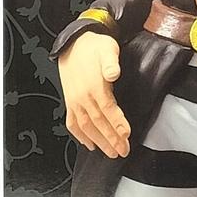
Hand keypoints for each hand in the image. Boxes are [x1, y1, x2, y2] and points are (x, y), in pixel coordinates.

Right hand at [59, 31, 130, 157]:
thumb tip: (113, 73)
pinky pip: (72, 123)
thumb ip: (111, 62)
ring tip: (110, 152)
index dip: (117, 123)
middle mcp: (82, 97)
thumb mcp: (107, 49)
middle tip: (123, 151)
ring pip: (86, 126)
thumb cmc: (94, 47)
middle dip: (111, 139)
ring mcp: (74, 101)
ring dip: (98, 141)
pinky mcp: (70, 102)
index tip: (127, 134)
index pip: (107, 109)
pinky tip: (89, 144)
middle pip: (98, 122)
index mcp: (94, 86)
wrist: (74, 44)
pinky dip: (80, 136)